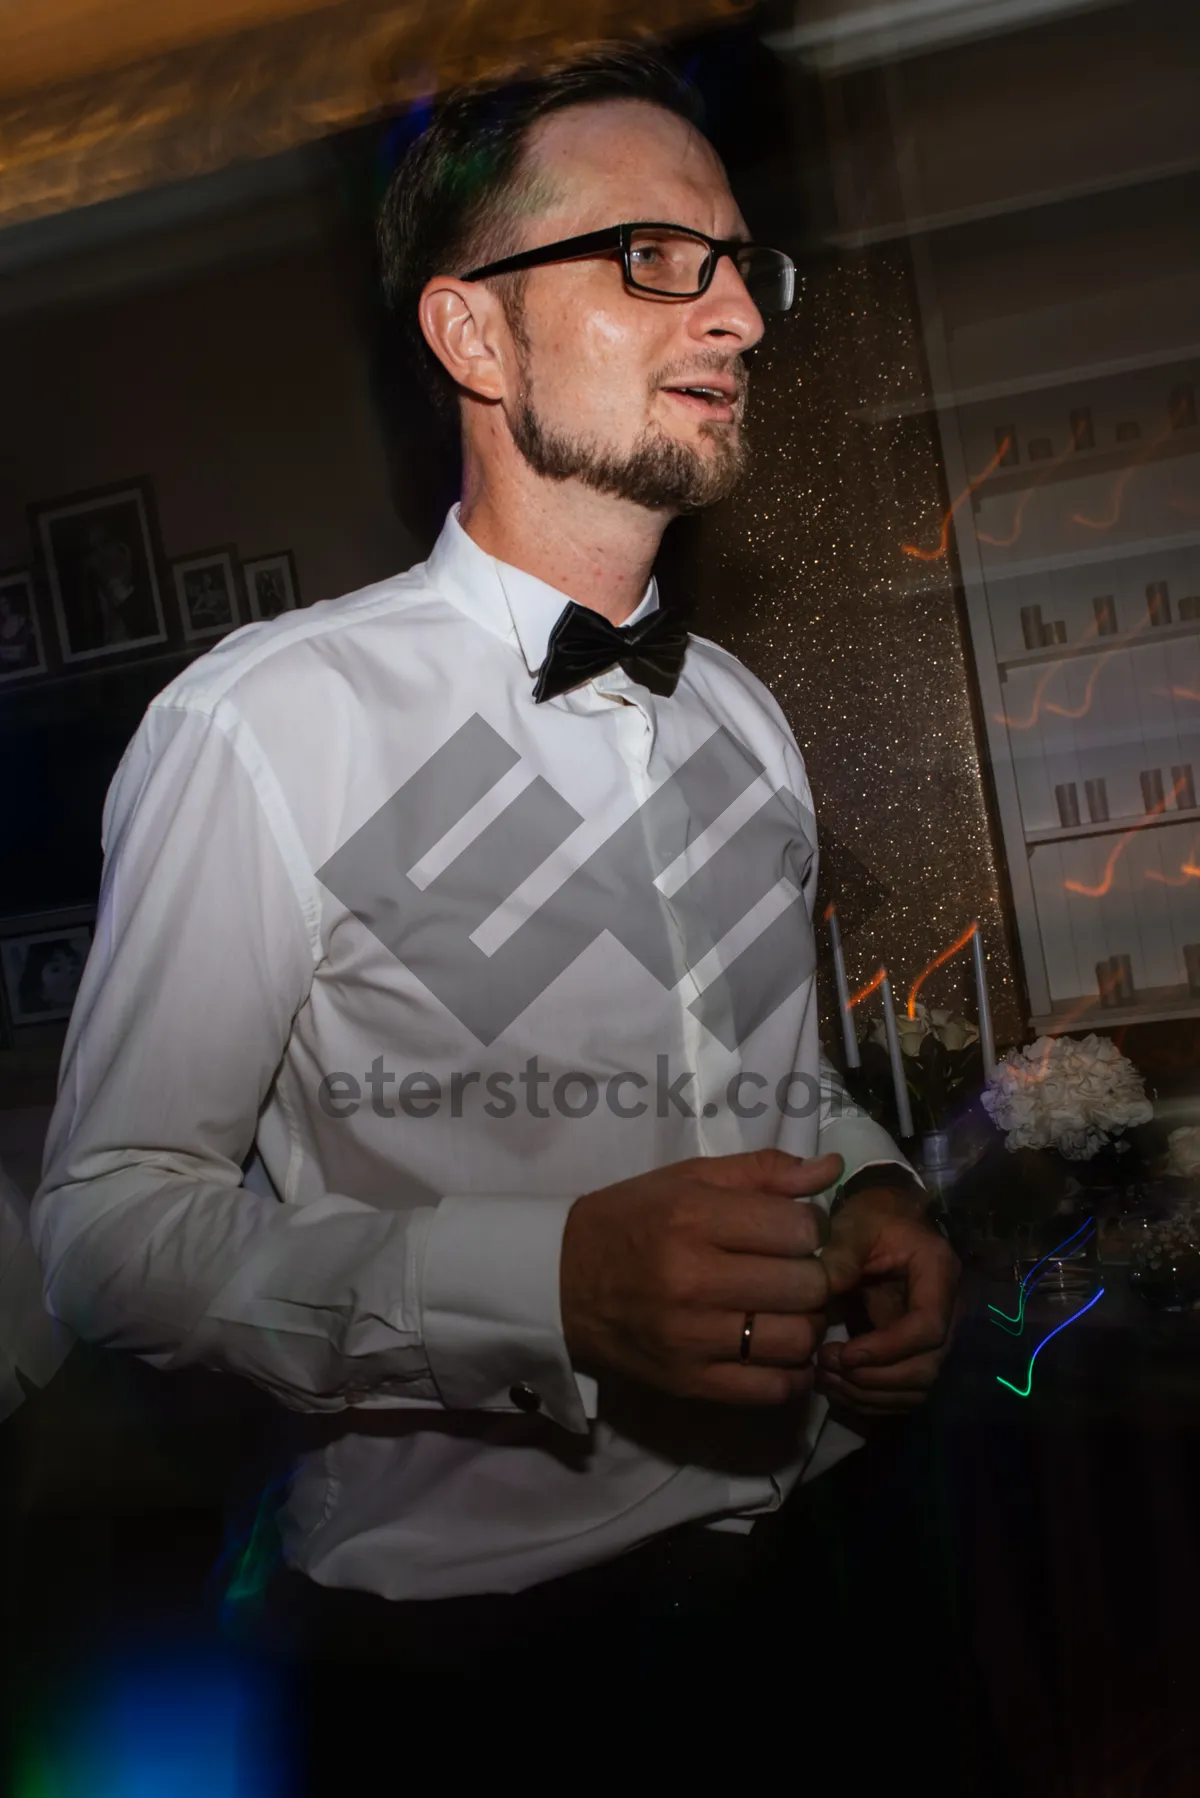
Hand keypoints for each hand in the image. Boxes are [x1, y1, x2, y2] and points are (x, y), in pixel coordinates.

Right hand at [560, 1148, 842, 1406]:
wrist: (558, 1282)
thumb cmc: (629, 1220)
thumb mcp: (687, 1179)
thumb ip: (763, 1172)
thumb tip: (832, 1169)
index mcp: (692, 1218)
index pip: (798, 1228)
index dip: (810, 1227)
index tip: (793, 1231)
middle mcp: (692, 1279)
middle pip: (806, 1285)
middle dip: (814, 1275)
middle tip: (795, 1271)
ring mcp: (691, 1338)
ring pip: (798, 1339)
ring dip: (806, 1323)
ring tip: (785, 1309)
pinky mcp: (689, 1383)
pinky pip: (772, 1388)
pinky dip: (791, 1372)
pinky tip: (777, 1349)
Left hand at [816, 1185, 959, 1415]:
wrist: (884, 1221)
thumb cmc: (870, 1217)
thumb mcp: (854, 1223)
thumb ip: (841, 1252)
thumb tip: (824, 1288)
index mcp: (938, 1272)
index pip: (929, 1327)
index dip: (888, 1348)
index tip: (846, 1353)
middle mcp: (947, 1310)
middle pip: (926, 1367)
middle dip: (874, 1378)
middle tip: (826, 1366)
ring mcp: (934, 1336)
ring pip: (916, 1388)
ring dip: (869, 1395)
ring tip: (824, 1378)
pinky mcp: (916, 1352)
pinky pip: (903, 1392)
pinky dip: (870, 1399)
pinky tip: (835, 1387)